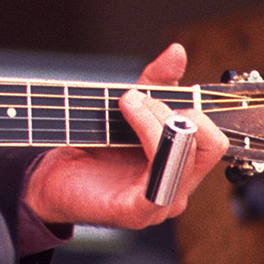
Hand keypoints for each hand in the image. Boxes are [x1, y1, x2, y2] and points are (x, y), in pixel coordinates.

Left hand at [21, 43, 228, 228]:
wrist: (50, 176)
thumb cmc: (92, 146)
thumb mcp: (128, 107)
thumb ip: (154, 82)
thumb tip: (177, 51)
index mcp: (181, 164)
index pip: (212, 136)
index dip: (193, 107)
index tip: (153, 92)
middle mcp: (178, 186)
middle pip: (210, 146)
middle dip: (175, 112)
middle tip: (135, 99)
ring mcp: (161, 203)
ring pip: (184, 159)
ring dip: (155, 122)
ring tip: (126, 104)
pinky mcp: (137, 212)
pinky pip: (158, 182)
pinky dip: (148, 143)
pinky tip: (124, 125)